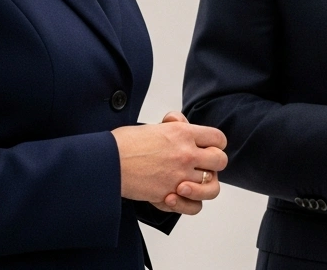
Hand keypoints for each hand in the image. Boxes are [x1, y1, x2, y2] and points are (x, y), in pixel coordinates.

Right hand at [112, 111, 227, 214]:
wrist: (106, 162)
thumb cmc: (123, 144)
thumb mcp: (152, 126)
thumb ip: (172, 125)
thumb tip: (177, 120)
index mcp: (183, 133)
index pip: (217, 138)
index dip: (214, 144)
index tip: (206, 148)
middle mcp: (186, 154)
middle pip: (220, 161)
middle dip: (213, 163)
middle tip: (200, 165)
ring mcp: (180, 176)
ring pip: (212, 186)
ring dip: (203, 186)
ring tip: (187, 184)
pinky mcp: (168, 195)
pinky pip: (194, 207)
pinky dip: (188, 205)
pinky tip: (175, 197)